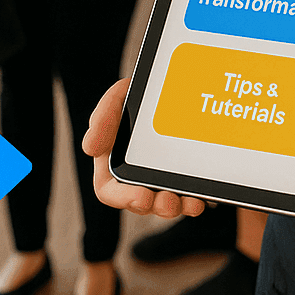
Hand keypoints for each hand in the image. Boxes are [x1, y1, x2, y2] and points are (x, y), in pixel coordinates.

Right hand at [83, 78, 208, 218]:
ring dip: (178, 207)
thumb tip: (89, 148)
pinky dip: (196, 196)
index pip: (110, 191)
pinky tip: (205, 194)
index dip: (124, 198)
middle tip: (170, 202)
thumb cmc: (137, 95)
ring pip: (166, 203)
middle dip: (157, 207)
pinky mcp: (182, 175)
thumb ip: (103, 118)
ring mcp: (159, 177)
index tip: (142, 196)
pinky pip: (188, 193)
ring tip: (192, 203)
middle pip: (142, 204)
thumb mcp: (117, 97)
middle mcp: (134, 176)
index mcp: (112, 163)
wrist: (167, 86)